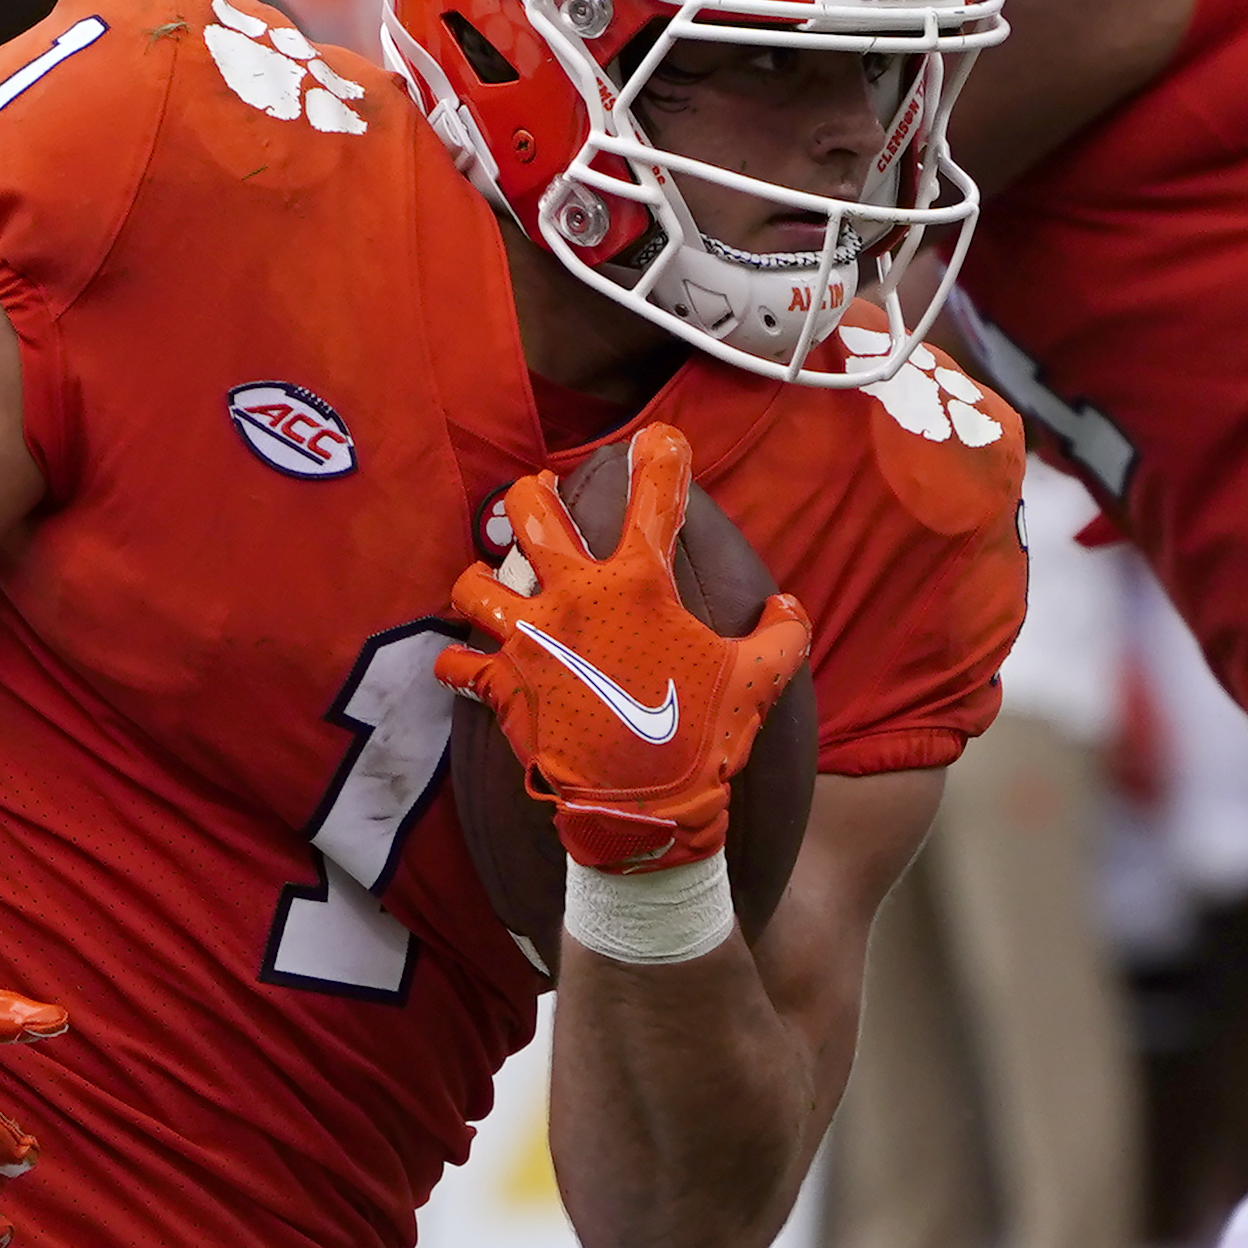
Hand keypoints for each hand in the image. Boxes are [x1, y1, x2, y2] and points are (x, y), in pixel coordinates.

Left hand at [436, 423, 809, 873]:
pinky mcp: (502, 688)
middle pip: (531, 514)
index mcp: (638, 586)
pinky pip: (459, 666)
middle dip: (531, 495)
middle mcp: (573, 599)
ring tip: (486, 583)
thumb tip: (788, 606)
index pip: (656, 498)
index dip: (662, 457)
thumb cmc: (699, 739)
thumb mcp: (760, 681)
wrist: (643, 809)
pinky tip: (463, 667)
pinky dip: (459, 666)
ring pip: (475, 585)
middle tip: (538, 495)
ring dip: (478, 580)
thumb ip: (781, 635)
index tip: (659, 438)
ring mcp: (530, 642)